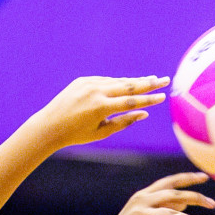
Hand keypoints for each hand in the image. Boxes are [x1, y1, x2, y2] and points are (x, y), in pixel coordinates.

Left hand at [30, 76, 170, 148]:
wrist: (49, 125)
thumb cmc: (76, 134)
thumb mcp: (101, 132)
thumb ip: (124, 121)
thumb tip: (144, 113)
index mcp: (101, 107)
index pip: (131, 101)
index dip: (149, 99)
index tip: (163, 96)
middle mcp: (96, 91)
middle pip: (128, 86)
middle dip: (148, 83)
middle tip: (164, 80)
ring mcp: (88, 83)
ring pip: (117, 81)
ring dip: (134, 82)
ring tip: (151, 80)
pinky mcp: (82, 80)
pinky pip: (104, 81)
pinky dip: (116, 83)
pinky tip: (128, 84)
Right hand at [91, 172, 214, 214]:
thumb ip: (164, 209)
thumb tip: (185, 204)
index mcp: (143, 195)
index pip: (169, 182)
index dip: (187, 178)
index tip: (204, 177)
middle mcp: (141, 200)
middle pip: (174, 193)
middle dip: (196, 197)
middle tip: (213, 204)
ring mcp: (138, 214)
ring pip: (172, 211)